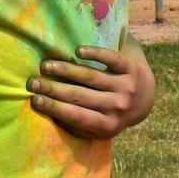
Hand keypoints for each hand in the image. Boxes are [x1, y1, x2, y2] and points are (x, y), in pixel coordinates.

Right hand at [28, 38, 153, 140]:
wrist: (145, 97)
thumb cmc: (111, 112)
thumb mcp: (100, 125)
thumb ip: (79, 124)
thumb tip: (47, 115)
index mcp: (108, 126)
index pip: (77, 116)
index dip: (55, 108)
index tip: (34, 100)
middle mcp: (118, 107)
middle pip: (81, 96)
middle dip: (54, 89)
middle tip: (32, 82)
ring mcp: (126, 87)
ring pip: (91, 77)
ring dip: (66, 70)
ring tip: (46, 65)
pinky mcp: (132, 68)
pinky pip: (111, 59)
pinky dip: (95, 54)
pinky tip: (78, 51)